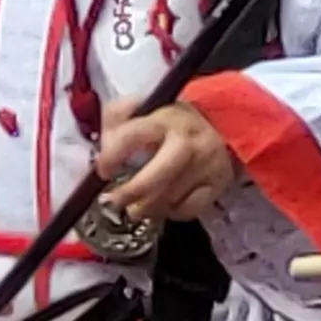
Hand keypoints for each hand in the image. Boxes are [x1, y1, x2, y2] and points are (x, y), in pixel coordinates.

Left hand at [99, 101, 239, 222]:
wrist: (217, 126)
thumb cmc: (170, 122)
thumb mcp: (143, 108)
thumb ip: (117, 119)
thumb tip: (103, 147)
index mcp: (164, 118)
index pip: (130, 136)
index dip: (110, 157)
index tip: (103, 171)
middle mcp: (187, 140)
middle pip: (156, 177)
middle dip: (131, 193)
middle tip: (114, 201)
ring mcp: (206, 163)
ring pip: (169, 198)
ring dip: (146, 208)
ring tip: (135, 207)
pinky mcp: (217, 183)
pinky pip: (188, 209)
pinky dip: (171, 212)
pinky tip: (164, 204)